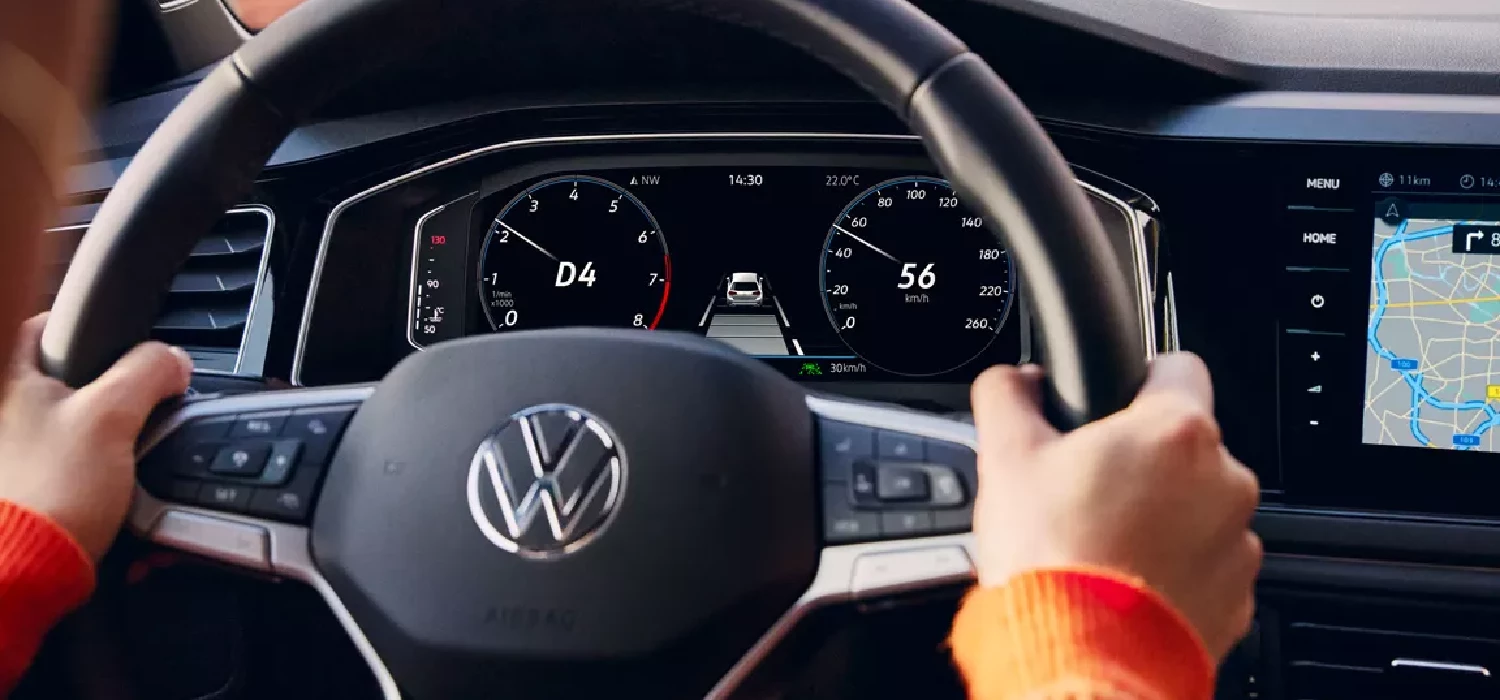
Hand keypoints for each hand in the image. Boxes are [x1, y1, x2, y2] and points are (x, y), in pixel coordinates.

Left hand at [0, 314, 191, 559]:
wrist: (25, 571)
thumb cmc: (49, 492)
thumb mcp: (112, 416)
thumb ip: (148, 373)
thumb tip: (173, 360)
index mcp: (12, 383)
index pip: (46, 326)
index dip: (92, 330)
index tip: (124, 347)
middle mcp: (7, 415)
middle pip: (67, 380)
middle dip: (110, 393)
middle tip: (137, 407)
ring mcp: (16, 456)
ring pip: (75, 427)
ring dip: (109, 439)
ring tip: (129, 458)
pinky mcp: (28, 492)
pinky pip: (75, 469)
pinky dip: (98, 475)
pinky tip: (112, 489)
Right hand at [970, 354, 1260, 660]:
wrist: (1077, 654)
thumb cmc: (1049, 556)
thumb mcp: (1005, 456)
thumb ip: (1008, 396)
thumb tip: (1012, 381)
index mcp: (1176, 430)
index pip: (1178, 366)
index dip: (1138, 381)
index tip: (1112, 408)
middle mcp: (1225, 480)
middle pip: (1186, 447)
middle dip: (1143, 461)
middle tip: (1087, 489)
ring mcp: (1237, 543)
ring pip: (1200, 508)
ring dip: (1162, 517)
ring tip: (1103, 542)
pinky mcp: (1237, 597)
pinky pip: (1207, 566)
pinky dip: (1173, 569)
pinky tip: (1125, 580)